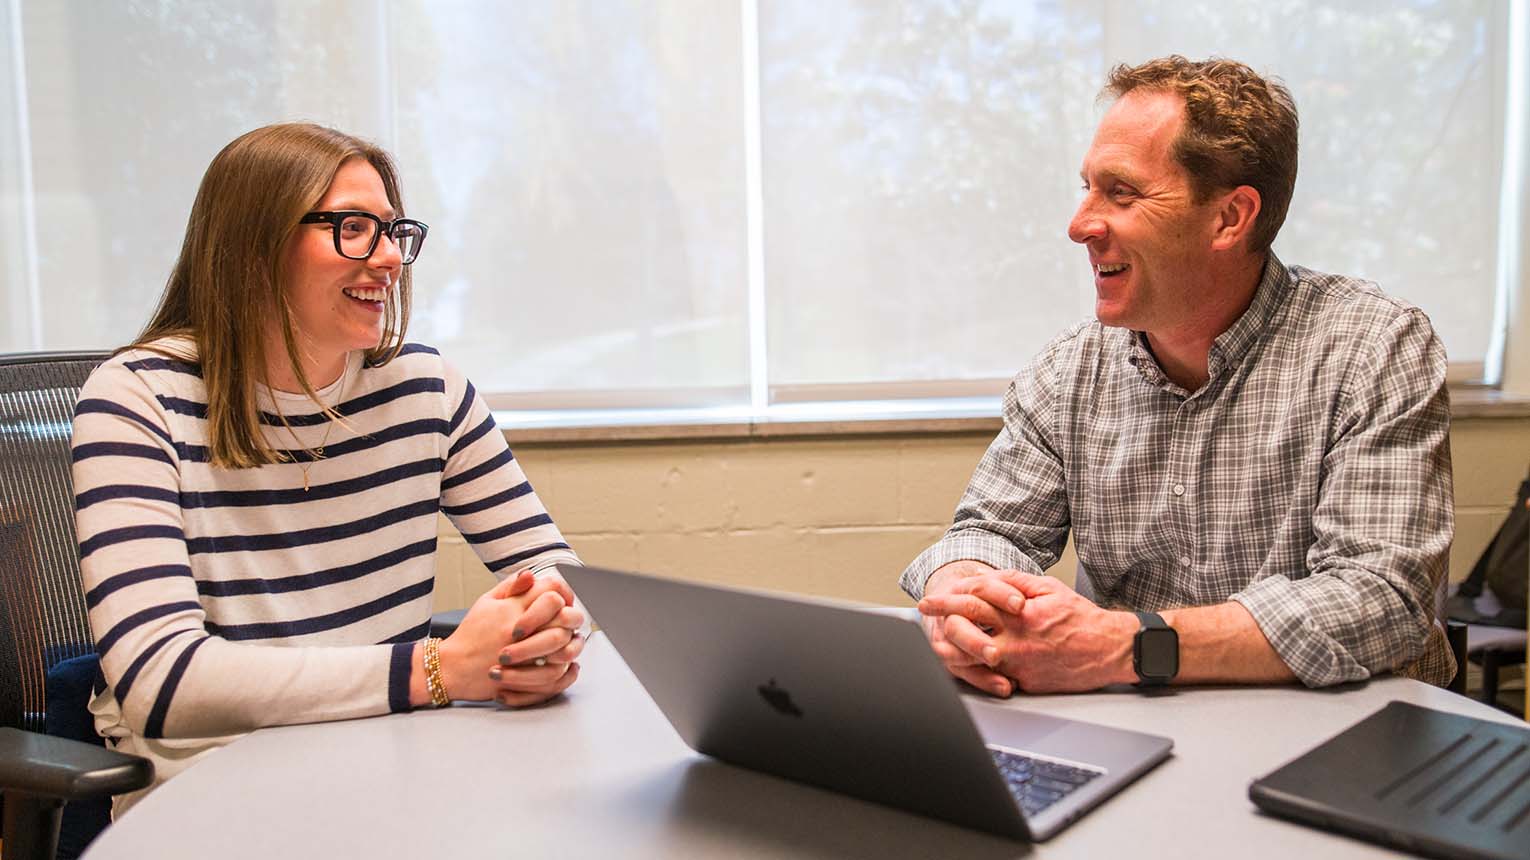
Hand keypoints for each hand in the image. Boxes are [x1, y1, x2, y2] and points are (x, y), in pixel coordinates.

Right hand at [438, 570, 586, 705]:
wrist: (452, 667)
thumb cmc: (470, 634)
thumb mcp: (486, 602)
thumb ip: (511, 586)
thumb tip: (532, 574)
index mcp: (512, 608)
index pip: (551, 590)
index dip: (563, 592)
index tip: (562, 599)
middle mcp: (519, 630)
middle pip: (564, 617)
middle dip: (572, 618)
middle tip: (569, 621)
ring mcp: (522, 656)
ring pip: (564, 647)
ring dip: (571, 644)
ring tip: (568, 642)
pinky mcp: (522, 678)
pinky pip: (556, 675)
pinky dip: (567, 672)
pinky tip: (568, 665)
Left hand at [924, 572, 1136, 692]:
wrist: (1109, 650)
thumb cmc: (1080, 619)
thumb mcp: (1048, 588)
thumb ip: (1013, 582)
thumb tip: (986, 578)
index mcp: (1019, 615)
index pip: (972, 604)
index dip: (945, 602)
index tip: (928, 603)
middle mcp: (1015, 642)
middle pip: (964, 634)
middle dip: (939, 626)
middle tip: (925, 623)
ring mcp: (1018, 666)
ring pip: (972, 660)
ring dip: (952, 651)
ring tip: (937, 644)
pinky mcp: (1024, 684)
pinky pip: (993, 678)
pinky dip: (976, 670)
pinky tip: (966, 664)